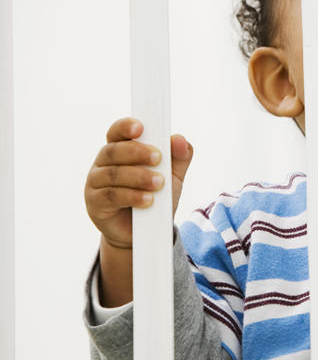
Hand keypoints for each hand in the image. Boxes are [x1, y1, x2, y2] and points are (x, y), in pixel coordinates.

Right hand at [84, 117, 192, 247]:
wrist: (145, 232)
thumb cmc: (156, 196)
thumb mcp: (173, 176)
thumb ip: (179, 157)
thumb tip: (180, 139)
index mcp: (120, 150)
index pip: (116, 132)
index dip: (125, 127)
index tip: (141, 127)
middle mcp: (103, 163)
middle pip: (113, 151)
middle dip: (137, 152)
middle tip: (159, 158)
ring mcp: (95, 183)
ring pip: (112, 174)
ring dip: (138, 176)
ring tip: (159, 183)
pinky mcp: (95, 203)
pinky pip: (111, 196)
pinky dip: (132, 196)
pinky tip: (149, 200)